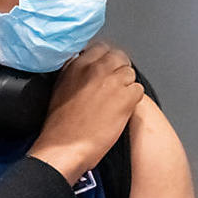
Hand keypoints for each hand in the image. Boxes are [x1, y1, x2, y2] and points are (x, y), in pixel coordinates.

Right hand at [28, 42, 144, 182]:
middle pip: (119, 57)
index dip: (106, 60)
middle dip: (119, 70)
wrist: (63, 149)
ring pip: (130, 74)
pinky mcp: (126, 98)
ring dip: (126, 86)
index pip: (101, 48)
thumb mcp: (60, 88)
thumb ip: (74, 71)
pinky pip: (138, 91)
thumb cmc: (59, 126)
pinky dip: (133, 101)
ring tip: (116, 102)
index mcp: (77, 65)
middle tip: (114, 86)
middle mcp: (96, 69)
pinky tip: (122, 111)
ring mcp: (112, 82)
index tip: (106, 71)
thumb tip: (83, 63)